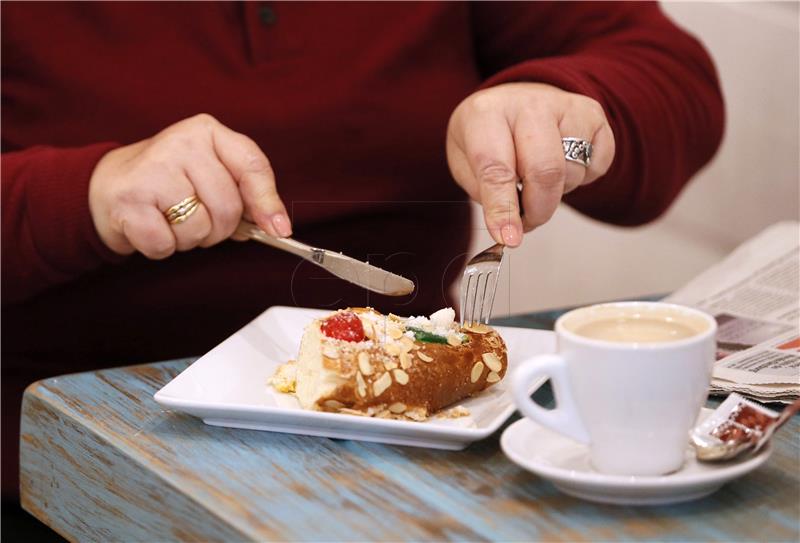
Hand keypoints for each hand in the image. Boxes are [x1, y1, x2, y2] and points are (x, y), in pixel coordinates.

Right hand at [89, 114, 290, 258]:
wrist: (108, 184)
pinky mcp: (129, 198)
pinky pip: (166, 243)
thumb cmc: (170, 183)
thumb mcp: (211, 173)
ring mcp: (153, 168)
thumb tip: (276, 226)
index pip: (253, 166)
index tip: (279, 230)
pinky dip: (161, 246)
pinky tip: (149, 224)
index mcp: (208, 132)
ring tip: (169, 218)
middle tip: (195, 216)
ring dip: (189, 238)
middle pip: (228, 208)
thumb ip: (244, 193)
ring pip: (200, 229)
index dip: (269, 202)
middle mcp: (181, 143)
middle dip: (219, 228)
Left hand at [447, 83, 614, 246]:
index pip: (497, 169)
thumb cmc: (486, 136)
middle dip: (537, 210)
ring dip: (554, 194)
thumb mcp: (464, 162)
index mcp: (486, 114)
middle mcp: (529, 104)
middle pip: (545, 172)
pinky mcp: (594, 116)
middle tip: (525, 222)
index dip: (504, 209)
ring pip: (572, 173)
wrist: (513, 102)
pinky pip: (596, 168)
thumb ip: (484, 193)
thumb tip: (509, 229)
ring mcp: (566, 106)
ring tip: (534, 180)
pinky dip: (579, 180)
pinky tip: (559, 164)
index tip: (509, 238)